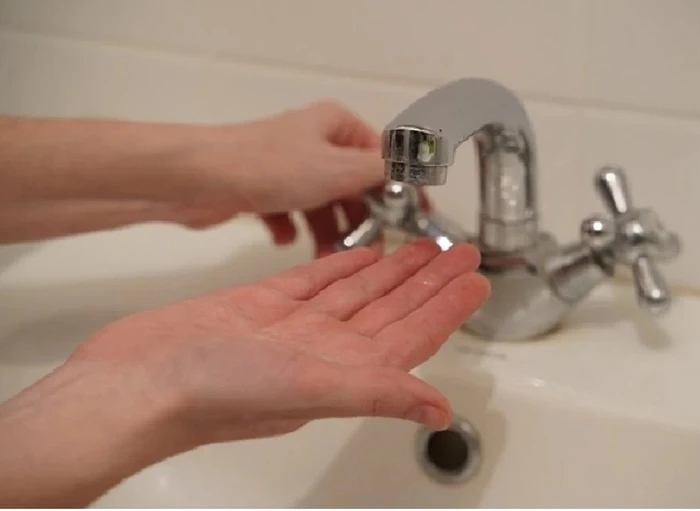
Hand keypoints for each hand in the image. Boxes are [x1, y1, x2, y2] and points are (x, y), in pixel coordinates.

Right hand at [0, 239, 486, 506]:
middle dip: (428, 279)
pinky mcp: (261, 306)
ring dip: (392, 269)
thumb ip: (378, 392)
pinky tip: (362, 253)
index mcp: (343, 371)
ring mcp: (293, 328)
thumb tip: (438, 409)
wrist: (140, 380)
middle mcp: (324, 350)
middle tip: (461, 252)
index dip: (447, 307)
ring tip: (422, 245)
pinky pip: (315, 282)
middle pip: (392, 308)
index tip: (476, 280)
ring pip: (357, 292)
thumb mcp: (310, 387)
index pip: (412, 334)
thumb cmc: (214, 393)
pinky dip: (342, 266)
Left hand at [194, 100, 428, 256]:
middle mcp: (313, 143)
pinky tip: (283, 238)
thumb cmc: (266, 165)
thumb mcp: (338, 169)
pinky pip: (291, 214)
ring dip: (326, 232)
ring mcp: (287, 167)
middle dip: (359, 219)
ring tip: (325, 255)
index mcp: (335, 127)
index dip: (401, 190)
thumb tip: (418, 167)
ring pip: (322, 205)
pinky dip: (291, 229)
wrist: (198, 177)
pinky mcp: (264, 190)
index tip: (414, 219)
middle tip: (369, 249)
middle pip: (352, 186)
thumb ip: (383, 171)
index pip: (382, 158)